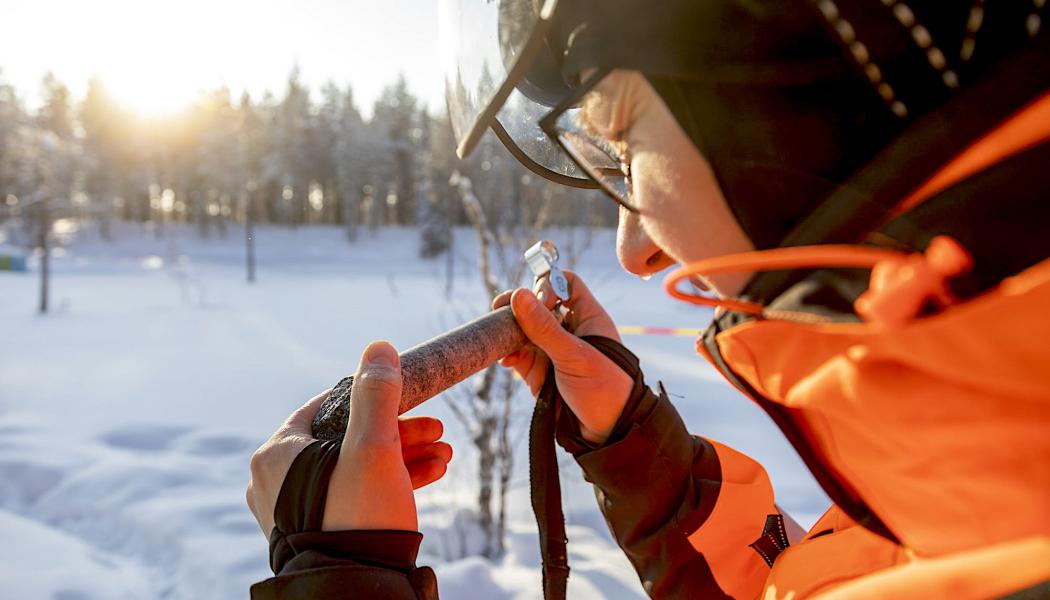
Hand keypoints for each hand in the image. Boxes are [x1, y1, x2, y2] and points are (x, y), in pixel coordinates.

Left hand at [246, 341, 451, 535]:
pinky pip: (354, 495)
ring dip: (403, 456)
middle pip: (348, 437)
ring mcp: (296, 509)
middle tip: (437, 430)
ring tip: (444, 455)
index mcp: (278, 453)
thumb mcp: (374, 447)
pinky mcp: (318, 531)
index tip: (407, 395)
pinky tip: (431, 474)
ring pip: (355, 467)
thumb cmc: (359, 518)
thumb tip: (378, 348)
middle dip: (401, 431)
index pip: (327, 404)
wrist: (357, 592)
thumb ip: (377, 394)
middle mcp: (278, 480)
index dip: (372, 395)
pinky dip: (389, 483)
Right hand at [492, 272, 632, 444]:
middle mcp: (569, 330)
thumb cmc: (605, 390)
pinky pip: (518, 356)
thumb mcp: (575, 356)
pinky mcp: (540, 373)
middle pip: (538, 305)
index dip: (548, 284)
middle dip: (518, 307)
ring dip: (509, 332)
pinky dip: (508, 354)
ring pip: (524, 331)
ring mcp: (553, 351)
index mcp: (587, 317)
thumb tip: (518, 295)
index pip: (565, 284)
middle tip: (499, 310)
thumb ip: (545, 328)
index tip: (538, 300)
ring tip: (498, 337)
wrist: (608, 434)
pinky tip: (504, 359)